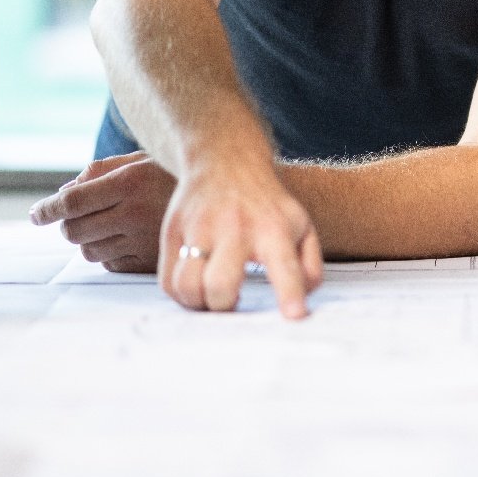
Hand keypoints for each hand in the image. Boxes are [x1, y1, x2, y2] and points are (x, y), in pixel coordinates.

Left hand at [29, 152, 172, 272]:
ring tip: (104, 227)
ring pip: (89, 251)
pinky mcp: (150, 262)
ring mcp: (143, 240)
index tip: (36, 214)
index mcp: (129, 183)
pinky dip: (107, 254)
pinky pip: (110, 265)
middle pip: (74, 230)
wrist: (225, 197)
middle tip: (73, 219)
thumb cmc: (175, 174)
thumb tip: (63, 193)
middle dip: (67, 225)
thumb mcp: (140, 159)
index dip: (47, 210)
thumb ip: (99, 171)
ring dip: (87, 240)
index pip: (71, 202)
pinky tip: (122, 240)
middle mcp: (134, 213)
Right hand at [158, 158, 322, 319]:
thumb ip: (310, 266)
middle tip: (233, 301)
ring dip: (199, 303)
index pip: (284, 265)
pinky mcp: (173, 231)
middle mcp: (234, 228)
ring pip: (187, 286)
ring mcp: (199, 229)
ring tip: (213, 296)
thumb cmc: (267, 205)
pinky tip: (197, 287)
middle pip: (220, 284)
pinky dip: (181, 295)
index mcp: (273, 229)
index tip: (294, 316)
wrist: (225, 160)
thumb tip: (304, 299)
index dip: (289, 294)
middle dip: (224, 306)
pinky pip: (167, 281)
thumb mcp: (301, 225)